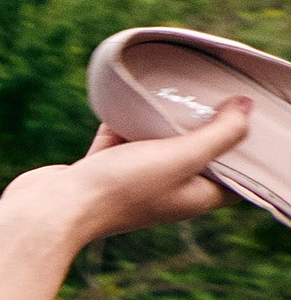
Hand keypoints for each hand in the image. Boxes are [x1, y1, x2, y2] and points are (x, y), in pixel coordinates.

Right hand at [9, 96, 252, 245]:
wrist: (50, 210)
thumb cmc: (119, 189)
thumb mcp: (182, 158)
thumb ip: (221, 134)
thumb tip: (246, 108)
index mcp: (193, 197)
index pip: (235, 175)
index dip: (246, 148)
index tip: (250, 117)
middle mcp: (166, 192)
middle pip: (198, 156)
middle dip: (207, 126)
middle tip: (216, 95)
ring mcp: (132, 182)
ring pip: (158, 145)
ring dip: (164, 120)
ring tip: (175, 90)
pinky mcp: (101, 171)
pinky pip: (121, 140)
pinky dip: (125, 121)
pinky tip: (127, 100)